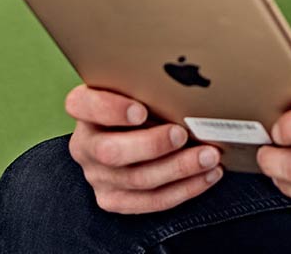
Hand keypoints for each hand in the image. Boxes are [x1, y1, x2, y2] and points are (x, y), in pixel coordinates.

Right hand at [64, 84, 224, 213]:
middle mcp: (85, 145)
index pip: (82, 105)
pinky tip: (207, 175)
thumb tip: (188, 91)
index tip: (140, 110)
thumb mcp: (137, 90)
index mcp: (83, 109)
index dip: (110, 110)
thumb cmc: (140, 103)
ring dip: (179, 168)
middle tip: (182, 134)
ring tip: (209, 156)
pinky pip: (151, 201)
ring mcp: (97, 176)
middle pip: (110, 152)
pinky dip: (185, 188)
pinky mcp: (113, 200)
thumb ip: (148, 89)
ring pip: (137, 180)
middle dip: (152, 145)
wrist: (131, 134)